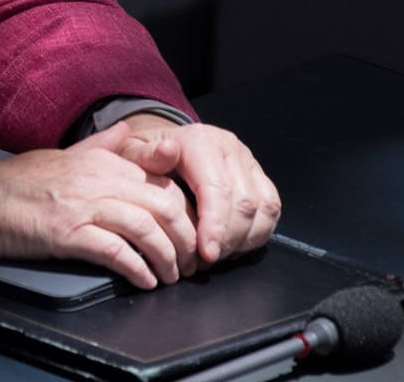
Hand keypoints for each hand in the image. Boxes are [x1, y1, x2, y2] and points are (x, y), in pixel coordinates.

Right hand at [0, 121, 198, 289]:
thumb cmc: (20, 180)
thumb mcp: (65, 154)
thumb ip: (102, 144)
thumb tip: (127, 128)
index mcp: (102, 161)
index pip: (162, 181)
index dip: (183, 210)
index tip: (189, 232)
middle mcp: (98, 179)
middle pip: (162, 205)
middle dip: (184, 237)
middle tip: (189, 261)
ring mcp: (83, 205)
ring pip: (145, 228)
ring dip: (166, 257)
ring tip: (171, 276)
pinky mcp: (67, 233)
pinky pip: (115, 251)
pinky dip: (136, 268)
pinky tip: (144, 281)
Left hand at [112, 113, 280, 266]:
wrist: (161, 145)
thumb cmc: (144, 158)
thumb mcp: (132, 154)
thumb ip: (146, 157)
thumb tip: (167, 151)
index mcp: (200, 140)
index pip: (217, 188)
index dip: (215, 225)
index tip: (205, 254)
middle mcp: (229, 147)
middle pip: (244, 203)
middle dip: (227, 239)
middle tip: (204, 262)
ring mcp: (248, 161)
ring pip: (264, 208)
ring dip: (243, 240)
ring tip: (216, 256)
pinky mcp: (259, 176)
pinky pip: (271, 209)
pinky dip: (256, 234)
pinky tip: (232, 247)